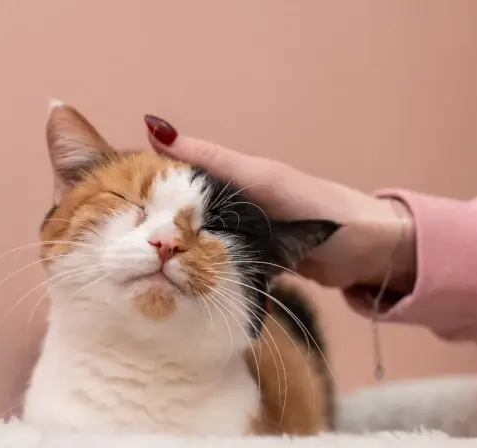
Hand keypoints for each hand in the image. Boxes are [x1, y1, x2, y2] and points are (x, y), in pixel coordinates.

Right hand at [143, 115, 416, 292]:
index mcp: (230, 178)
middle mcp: (231, 206)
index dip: (142, 188)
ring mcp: (241, 238)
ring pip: (197, 245)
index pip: (174, 178)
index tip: (108, 207)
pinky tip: (179, 290)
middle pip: (182, 216)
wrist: (368, 251)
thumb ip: (211, 161)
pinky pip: (218, 270)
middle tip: (120, 252)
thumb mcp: (260, 179)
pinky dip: (203, 278)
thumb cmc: (317, 206)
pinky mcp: (253, 267)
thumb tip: (154, 127)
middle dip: (155, 231)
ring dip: (177, 258)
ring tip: (141, 275)